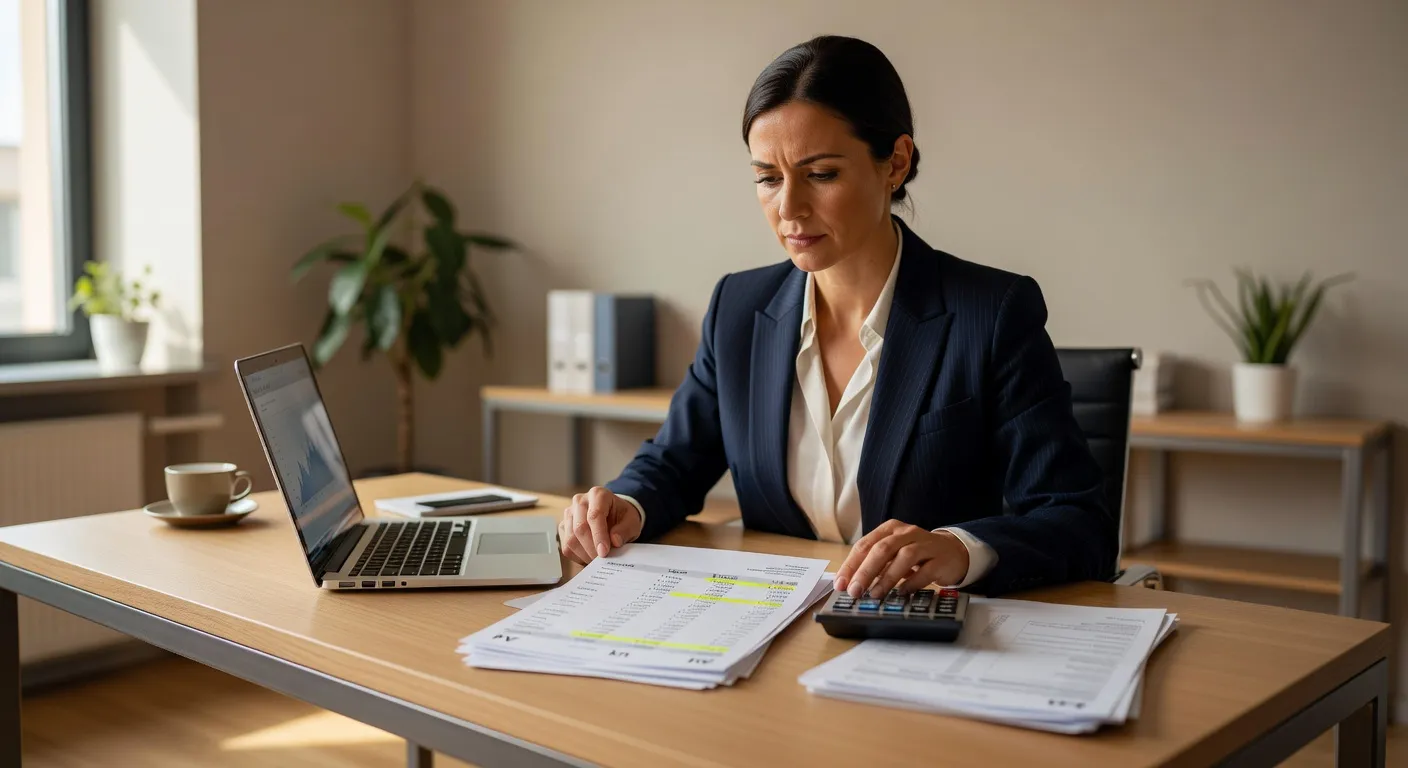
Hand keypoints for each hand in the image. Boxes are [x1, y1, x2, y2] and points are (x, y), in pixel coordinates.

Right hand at [558, 486, 643, 565]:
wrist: (613, 515)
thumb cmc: (622, 517)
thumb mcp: (631, 521)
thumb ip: (625, 530)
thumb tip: (614, 541)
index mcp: (598, 494)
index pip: (594, 515)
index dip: (599, 536)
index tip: (604, 552)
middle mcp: (580, 501)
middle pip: (580, 528)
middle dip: (592, 548)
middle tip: (603, 561)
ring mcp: (569, 514)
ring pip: (571, 539)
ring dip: (585, 554)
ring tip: (599, 560)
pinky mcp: (564, 527)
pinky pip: (566, 547)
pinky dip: (579, 556)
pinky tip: (590, 556)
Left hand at [834, 521, 969, 598]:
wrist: (954, 552)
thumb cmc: (917, 554)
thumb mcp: (894, 553)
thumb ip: (875, 564)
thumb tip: (851, 583)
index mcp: (890, 529)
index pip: (865, 544)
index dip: (851, 565)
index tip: (840, 583)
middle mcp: (907, 533)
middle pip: (882, 549)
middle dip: (865, 571)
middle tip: (854, 591)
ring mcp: (925, 544)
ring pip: (904, 557)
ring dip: (887, 577)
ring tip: (875, 594)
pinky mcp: (940, 559)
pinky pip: (925, 571)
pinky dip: (912, 583)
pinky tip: (902, 593)